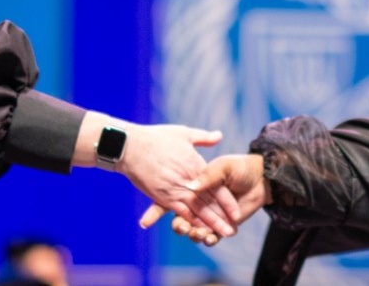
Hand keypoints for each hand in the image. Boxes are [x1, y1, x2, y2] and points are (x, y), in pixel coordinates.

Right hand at [114, 124, 240, 237]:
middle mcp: (188, 180)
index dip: (227, 201)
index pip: (217, 188)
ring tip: (221, 234)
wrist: (131, 146)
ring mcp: (175, 190)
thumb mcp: (184, 133)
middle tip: (232, 230)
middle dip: (222, 218)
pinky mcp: (163, 197)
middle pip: (209, 203)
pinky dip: (190, 222)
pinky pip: (180, 212)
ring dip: (210, 224)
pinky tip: (199, 230)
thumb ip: (203, 138)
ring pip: (197, 211)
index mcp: (196, 165)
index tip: (237, 212)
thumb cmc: (156, 138)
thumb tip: (219, 136)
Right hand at [139, 153, 268, 245]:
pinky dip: (210, 238)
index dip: (156, 212)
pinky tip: (211, 238)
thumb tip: (192, 187)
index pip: (170, 199)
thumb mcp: (222, 166)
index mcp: (194, 186)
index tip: (145, 222)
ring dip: (195, 234)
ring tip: (199, 234)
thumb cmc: (240, 167)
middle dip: (179, 226)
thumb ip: (208, 176)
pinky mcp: (221, 225)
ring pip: (195, 228)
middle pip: (182, 218)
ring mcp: (209, 215)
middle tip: (180, 228)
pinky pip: (211, 235)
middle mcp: (198, 202)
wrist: (263, 178)